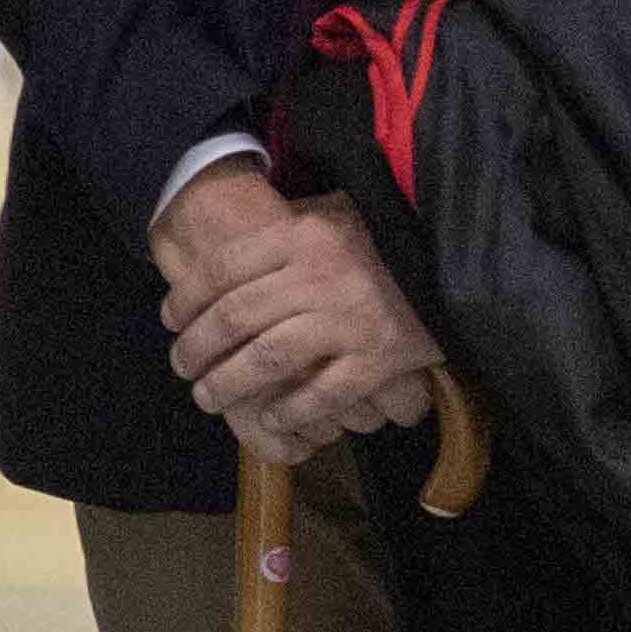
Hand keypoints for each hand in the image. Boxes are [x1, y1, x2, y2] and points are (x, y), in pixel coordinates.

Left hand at [152, 170, 440, 464]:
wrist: (461, 259)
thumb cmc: (387, 238)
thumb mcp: (335, 213)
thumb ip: (286, 227)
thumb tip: (228, 242)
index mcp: (302, 236)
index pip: (222, 269)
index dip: (186, 299)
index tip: (170, 319)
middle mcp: (320, 275)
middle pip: (235, 317)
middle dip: (197, 347)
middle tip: (181, 366)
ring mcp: (351, 319)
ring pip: (269, 358)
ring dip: (229, 383)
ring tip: (207, 398)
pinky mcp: (381, 358)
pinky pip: (322, 392)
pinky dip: (292, 410)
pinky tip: (272, 418)